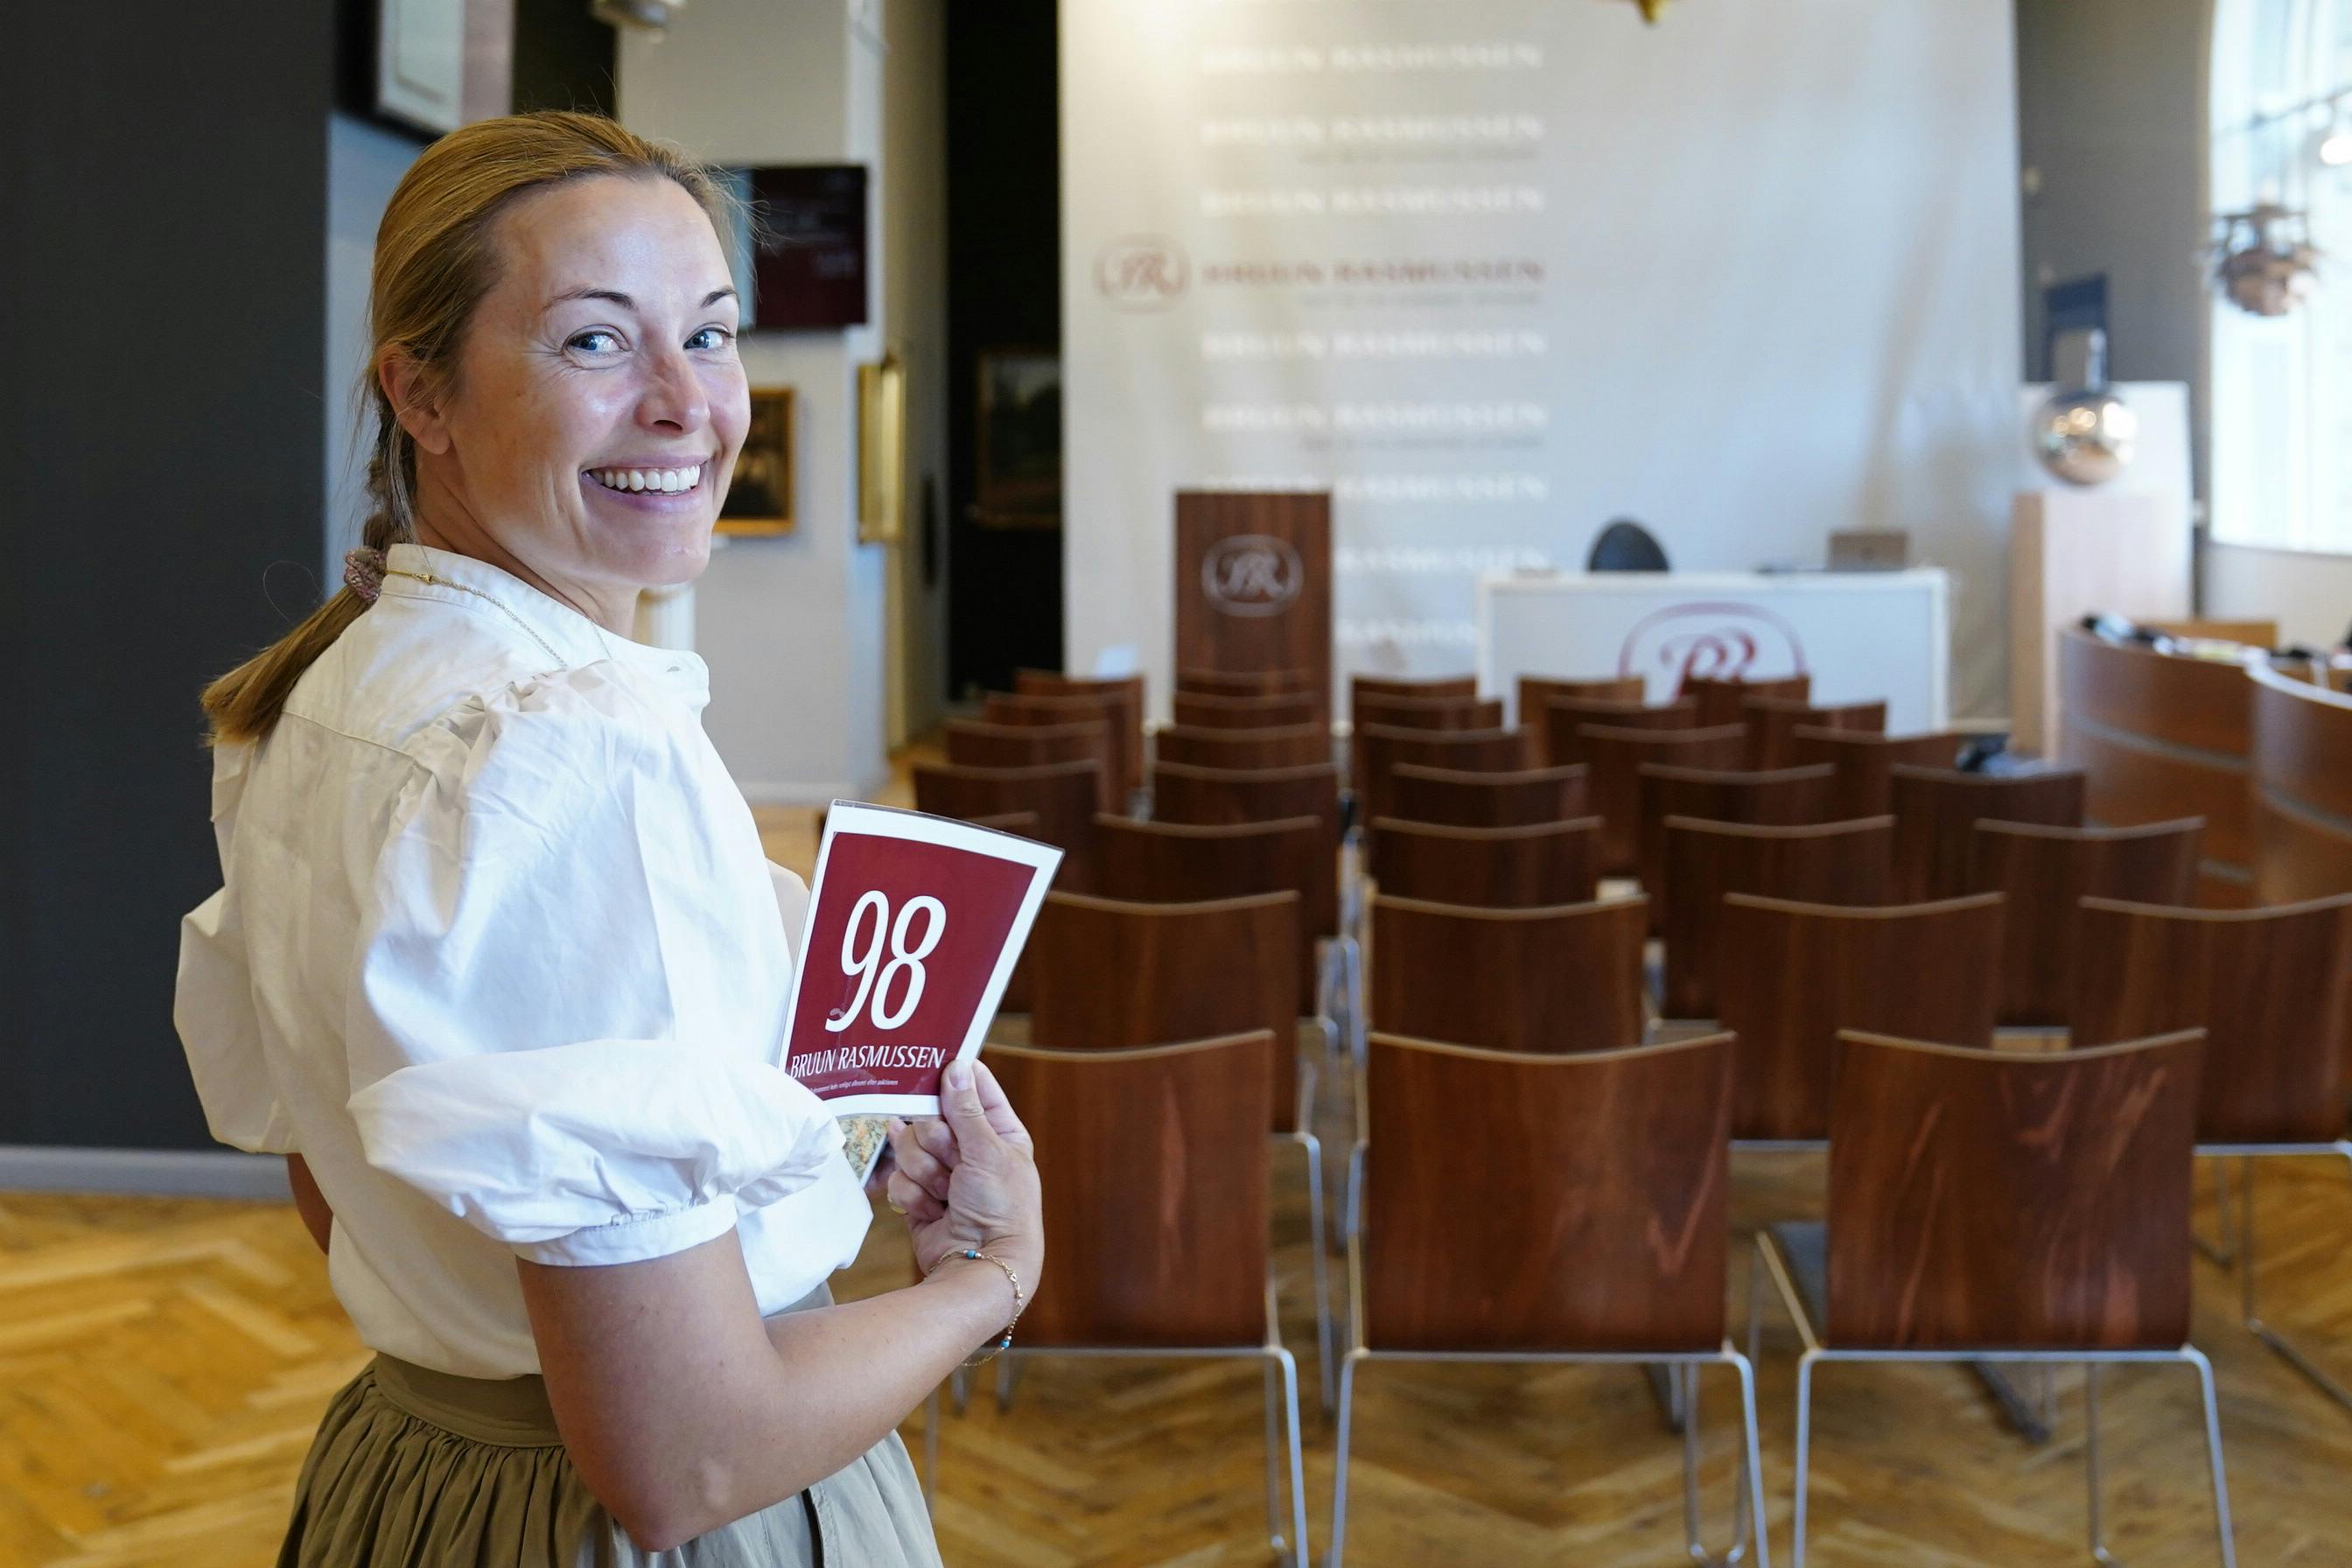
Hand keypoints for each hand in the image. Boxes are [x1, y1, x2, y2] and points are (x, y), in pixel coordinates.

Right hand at [885, 1059, 1041, 1285]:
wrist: (979, 1265)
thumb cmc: (1000, 1208)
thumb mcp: (988, 1151)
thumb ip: (965, 1109)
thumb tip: (956, 1066)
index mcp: (998, 1132)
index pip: (974, 1088)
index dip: (954, 1078)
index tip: (934, 1068)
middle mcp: (970, 1149)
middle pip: (929, 1117)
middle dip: (936, 1143)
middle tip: (954, 1162)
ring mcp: (942, 1172)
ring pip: (909, 1147)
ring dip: (926, 1173)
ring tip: (947, 1193)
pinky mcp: (919, 1195)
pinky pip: (899, 1178)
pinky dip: (914, 1196)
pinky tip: (934, 1210)